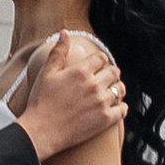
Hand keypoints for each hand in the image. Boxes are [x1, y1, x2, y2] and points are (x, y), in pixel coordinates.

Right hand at [18, 29, 127, 162]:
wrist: (41, 131)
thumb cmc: (41, 102)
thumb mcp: (47, 72)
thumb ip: (59, 51)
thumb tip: (65, 33)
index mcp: (81, 71)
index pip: (101, 58)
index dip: (100, 61)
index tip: (97, 65)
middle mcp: (94, 85)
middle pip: (113, 72)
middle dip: (110, 73)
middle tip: (106, 78)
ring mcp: (101, 103)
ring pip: (119, 89)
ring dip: (117, 89)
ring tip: (111, 92)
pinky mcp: (105, 120)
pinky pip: (122, 110)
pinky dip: (121, 107)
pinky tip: (115, 107)